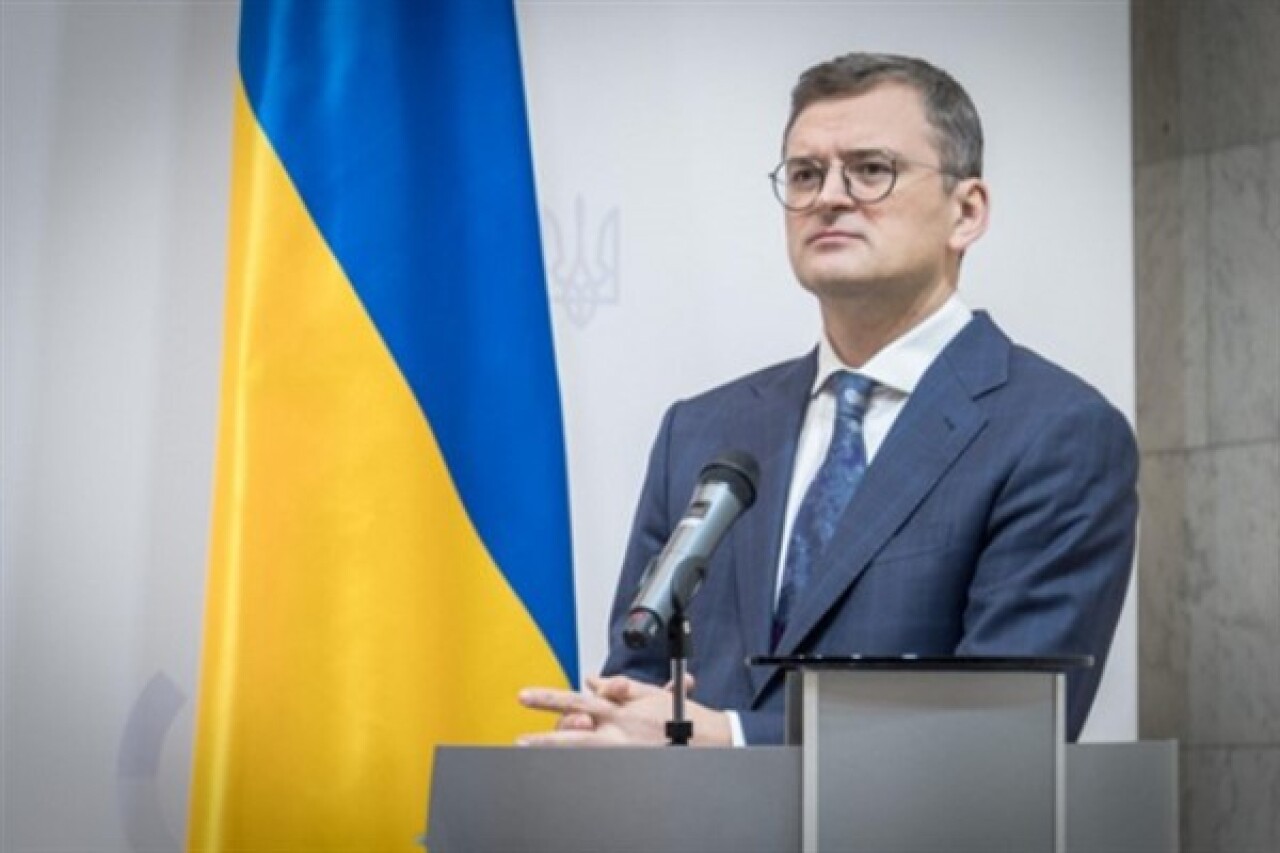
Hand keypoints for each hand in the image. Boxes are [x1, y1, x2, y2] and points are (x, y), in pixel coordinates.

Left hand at [516, 675, 730, 746]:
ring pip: (582, 748)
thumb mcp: (646, 693)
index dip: (550, 699)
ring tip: (529, 749)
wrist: (705, 738)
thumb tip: (589, 679)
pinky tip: (558, 765)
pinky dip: (579, 760)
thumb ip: (615, 687)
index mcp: (619, 709)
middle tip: (520, 739)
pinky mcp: (629, 762)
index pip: (578, 699)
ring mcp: (622, 750)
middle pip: (574, 728)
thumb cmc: (676, 714)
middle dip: (545, 735)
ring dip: (555, 748)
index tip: (525, 697)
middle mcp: (617, 730)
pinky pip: (597, 762)